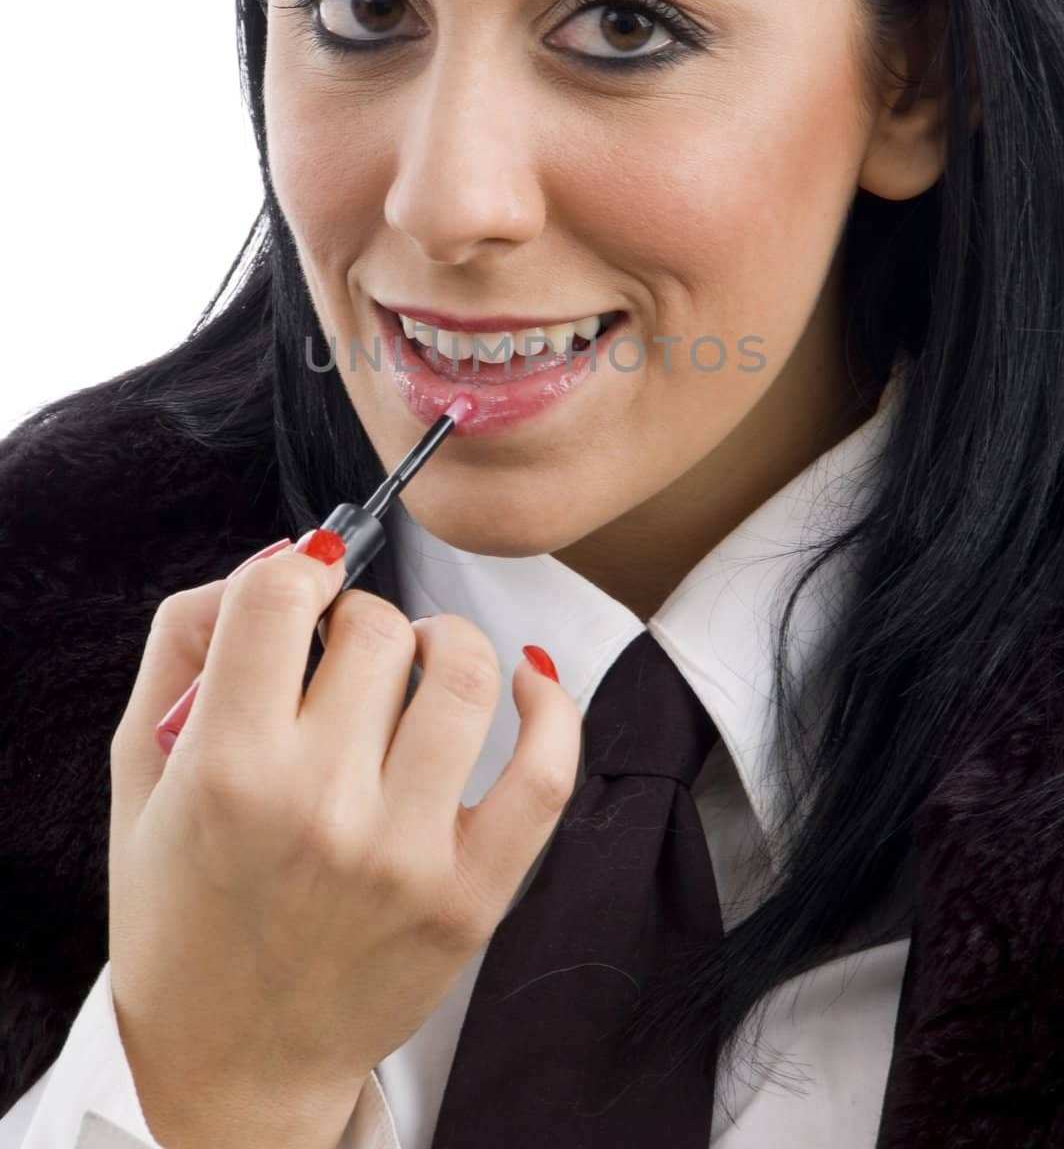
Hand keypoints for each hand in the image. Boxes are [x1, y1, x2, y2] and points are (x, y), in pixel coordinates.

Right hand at [108, 537, 581, 1148]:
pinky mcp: (471, 896)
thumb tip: (278, 559)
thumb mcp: (138, 775)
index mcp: (223, 773)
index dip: (295, 572)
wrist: (232, 1061)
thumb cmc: (180, 915)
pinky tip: (526, 681)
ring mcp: (404, 856)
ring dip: (445, 643)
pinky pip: (545, 771)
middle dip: (357, 624)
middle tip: (340, 663)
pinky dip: (552, 705)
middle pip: (377, 630)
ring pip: (464, 675)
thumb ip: (184, 645)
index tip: (301, 593)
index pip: (278, 597)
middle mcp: (317, 810)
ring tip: (418, 665)